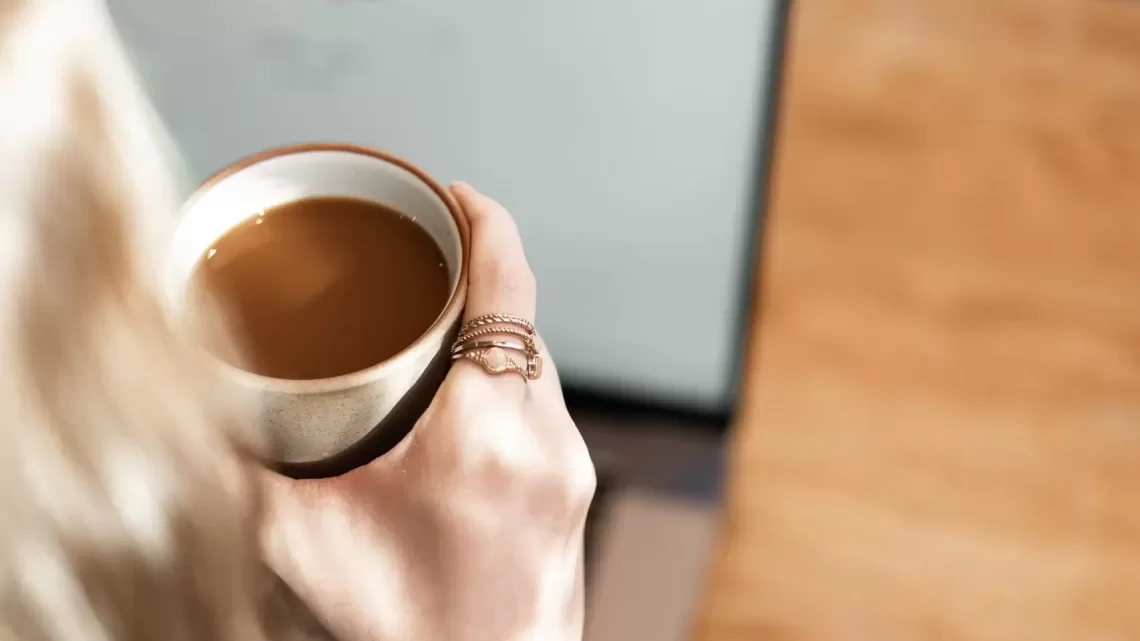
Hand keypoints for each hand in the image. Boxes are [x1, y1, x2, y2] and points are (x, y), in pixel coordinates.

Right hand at [259, 182, 595, 640]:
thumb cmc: (404, 627)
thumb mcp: (302, 537)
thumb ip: (247, 469)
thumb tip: (203, 415)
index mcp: (484, 432)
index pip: (507, 285)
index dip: (486, 221)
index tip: (456, 191)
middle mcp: (545, 437)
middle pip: (522, 319)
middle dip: (477, 279)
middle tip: (422, 265)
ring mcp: (572, 464)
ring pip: (536, 363)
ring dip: (493, 337)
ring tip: (437, 334)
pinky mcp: (576, 487)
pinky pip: (545, 404)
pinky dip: (508, 383)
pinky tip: (467, 402)